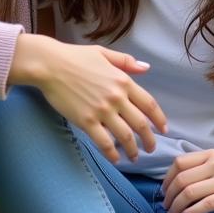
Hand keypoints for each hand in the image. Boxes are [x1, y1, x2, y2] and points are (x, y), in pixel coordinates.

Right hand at [8, 34, 167, 162]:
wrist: (49, 65)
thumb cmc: (75, 57)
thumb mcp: (104, 53)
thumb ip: (126, 62)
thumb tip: (147, 68)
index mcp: (123, 81)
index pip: (149, 104)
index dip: (159, 119)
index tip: (164, 130)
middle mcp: (116, 97)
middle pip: (141, 124)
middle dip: (149, 140)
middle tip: (151, 149)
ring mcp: (102, 110)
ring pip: (125, 136)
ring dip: (133, 149)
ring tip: (135, 157)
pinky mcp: (86, 121)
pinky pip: (104, 142)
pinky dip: (112, 153)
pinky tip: (116, 159)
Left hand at [162, 150, 213, 212]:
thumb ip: (205, 166)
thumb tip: (180, 180)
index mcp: (212, 155)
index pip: (179, 164)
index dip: (167, 180)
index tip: (164, 194)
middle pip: (181, 180)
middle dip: (168, 198)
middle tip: (165, 210)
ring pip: (190, 193)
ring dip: (176, 208)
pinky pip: (207, 204)